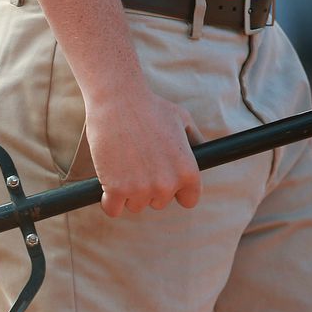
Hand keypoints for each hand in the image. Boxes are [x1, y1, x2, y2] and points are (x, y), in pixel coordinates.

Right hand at [84, 81, 201, 217]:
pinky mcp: (116, 189)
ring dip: (127, 193)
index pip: (188, 200)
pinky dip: (109, 201)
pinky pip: (112, 209)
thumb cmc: (150, 107)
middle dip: (149, 189)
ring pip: (135, 206)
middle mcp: (167, 185)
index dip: (175, 191)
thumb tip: (204, 151)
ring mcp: (141, 189)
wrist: (118, 101)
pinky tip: (107, 186)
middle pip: (158, 203)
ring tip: (122, 168)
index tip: (163, 181)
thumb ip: (195, 140)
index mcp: (188, 172)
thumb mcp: (183, 119)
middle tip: (138, 165)